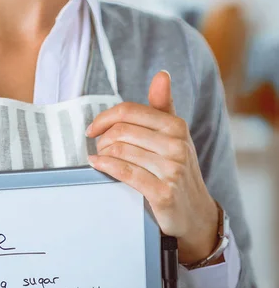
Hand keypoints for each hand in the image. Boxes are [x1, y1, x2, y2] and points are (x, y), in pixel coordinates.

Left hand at [85, 70, 221, 265]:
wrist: (195, 213)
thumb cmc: (177, 168)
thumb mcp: (173, 134)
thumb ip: (163, 105)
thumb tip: (162, 74)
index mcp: (176, 126)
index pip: (128, 111)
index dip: (104, 118)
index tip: (93, 128)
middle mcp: (177, 145)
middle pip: (121, 131)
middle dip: (103, 139)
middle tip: (99, 148)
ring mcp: (172, 169)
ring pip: (121, 150)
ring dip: (103, 154)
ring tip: (101, 158)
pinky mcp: (163, 192)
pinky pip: (125, 172)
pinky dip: (105, 166)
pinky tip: (97, 165)